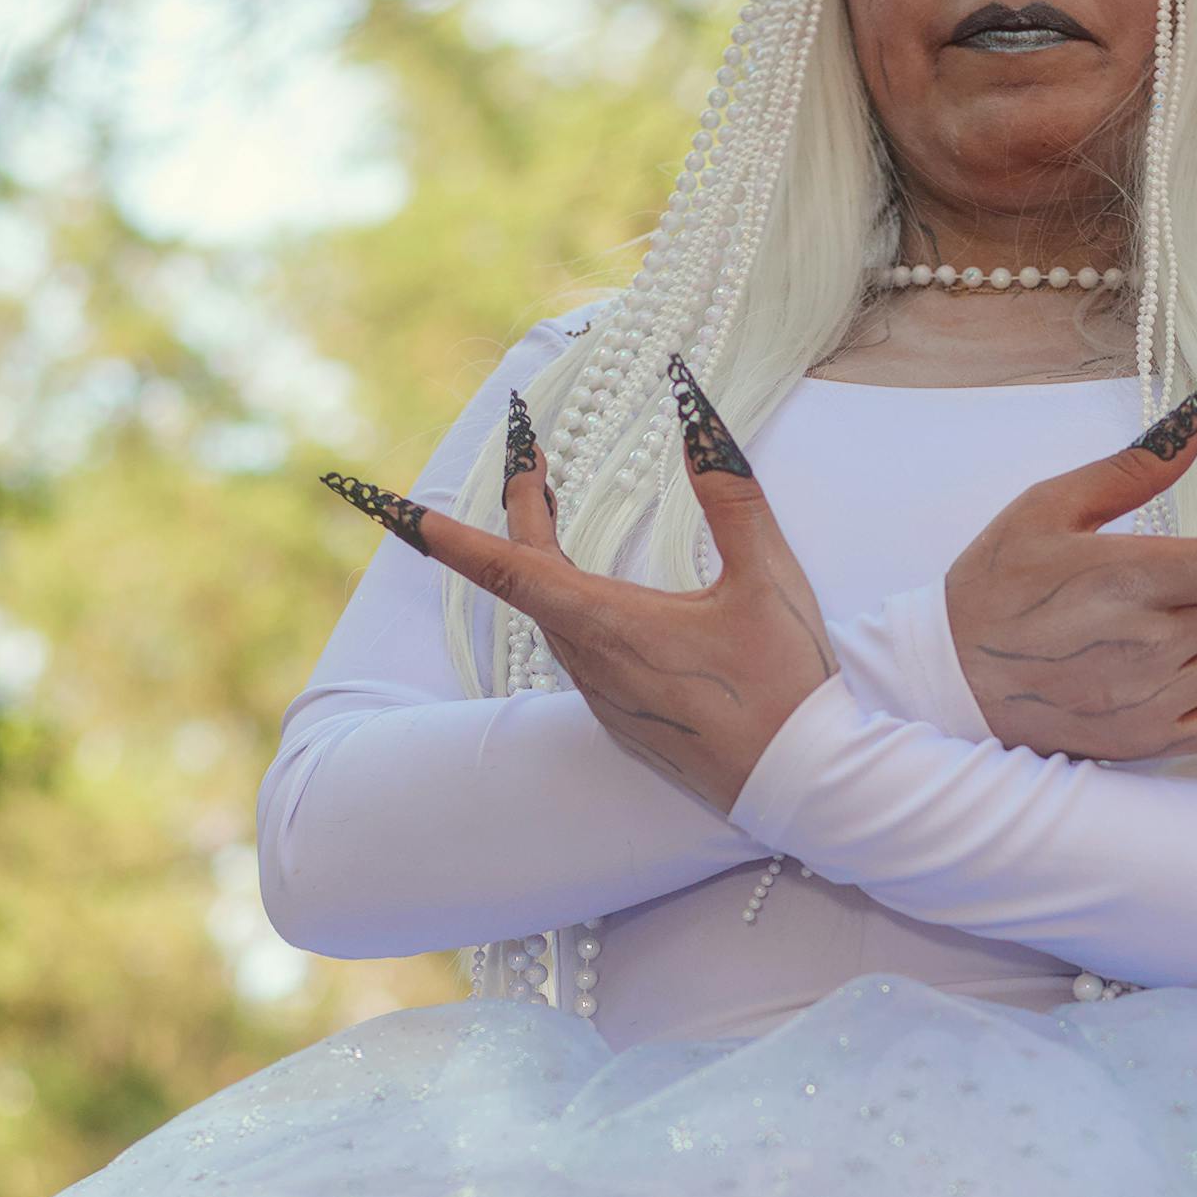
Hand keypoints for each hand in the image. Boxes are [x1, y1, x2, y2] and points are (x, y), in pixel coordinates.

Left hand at [324, 366, 835, 811]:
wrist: (803, 784)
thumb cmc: (786, 682)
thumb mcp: (767, 575)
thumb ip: (730, 492)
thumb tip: (695, 412)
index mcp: (608, 624)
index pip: (506, 568)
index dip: (447, 533)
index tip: (394, 507)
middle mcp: (590, 662)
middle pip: (525, 577)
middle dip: (519, 510)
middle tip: (530, 455)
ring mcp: (603, 695)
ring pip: (550, 614)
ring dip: (538, 557)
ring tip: (547, 505)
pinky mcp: (623, 717)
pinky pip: (575, 647)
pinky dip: (565, 599)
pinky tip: (593, 589)